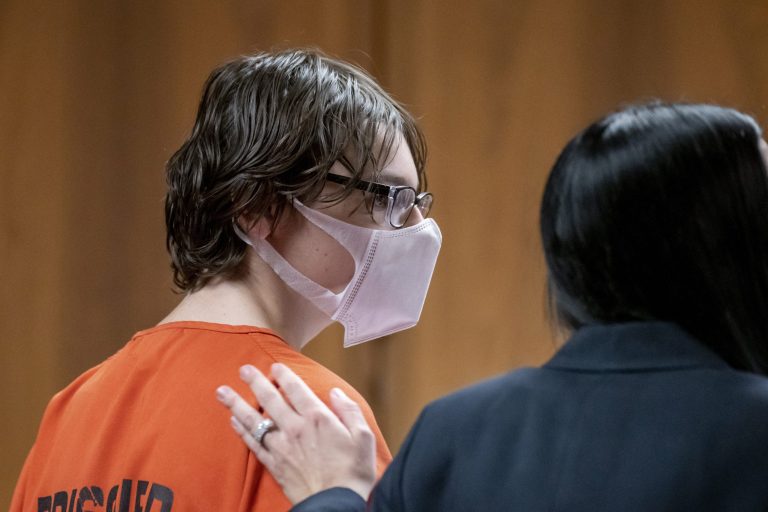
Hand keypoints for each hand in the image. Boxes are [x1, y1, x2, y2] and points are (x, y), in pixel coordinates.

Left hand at [216, 363, 376, 503]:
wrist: (336, 505)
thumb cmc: (354, 472)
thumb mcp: (363, 436)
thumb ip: (349, 410)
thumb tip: (335, 393)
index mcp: (317, 418)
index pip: (296, 389)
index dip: (284, 375)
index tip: (275, 366)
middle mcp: (295, 429)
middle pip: (270, 400)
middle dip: (255, 382)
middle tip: (243, 369)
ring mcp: (282, 448)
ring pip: (254, 421)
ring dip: (237, 404)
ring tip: (222, 392)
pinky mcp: (275, 465)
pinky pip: (253, 444)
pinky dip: (241, 432)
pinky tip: (233, 422)